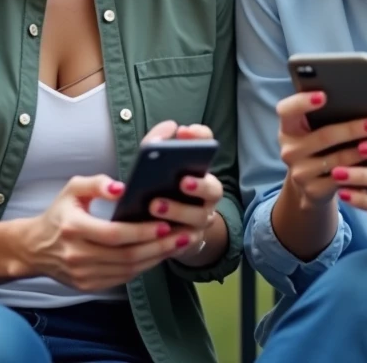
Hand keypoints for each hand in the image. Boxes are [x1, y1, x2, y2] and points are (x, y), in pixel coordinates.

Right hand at [19, 172, 194, 291]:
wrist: (35, 248)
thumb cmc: (60, 213)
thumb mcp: (72, 189)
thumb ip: (96, 183)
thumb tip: (122, 188)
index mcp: (73, 228)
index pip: (113, 234)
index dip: (141, 231)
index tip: (165, 224)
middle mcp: (76, 255)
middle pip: (125, 255)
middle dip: (158, 246)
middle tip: (183, 235)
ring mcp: (82, 274)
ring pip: (127, 270)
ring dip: (156, 258)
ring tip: (178, 245)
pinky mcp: (87, 286)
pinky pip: (122, 278)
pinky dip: (143, 268)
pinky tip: (159, 255)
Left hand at [141, 121, 223, 258]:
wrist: (162, 228)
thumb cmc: (158, 189)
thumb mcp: (153, 165)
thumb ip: (156, 144)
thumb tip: (169, 126)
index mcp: (199, 168)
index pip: (208, 146)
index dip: (200, 138)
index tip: (184, 132)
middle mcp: (207, 193)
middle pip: (214, 188)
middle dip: (200, 185)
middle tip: (182, 181)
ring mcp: (202, 217)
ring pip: (200, 216)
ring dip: (179, 210)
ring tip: (155, 205)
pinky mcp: (192, 240)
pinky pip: (187, 239)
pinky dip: (172, 234)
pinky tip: (156, 230)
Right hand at [276, 90, 366, 206]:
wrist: (310, 185)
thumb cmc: (320, 146)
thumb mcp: (314, 131)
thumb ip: (325, 116)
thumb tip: (358, 100)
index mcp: (288, 128)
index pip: (286, 110)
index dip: (302, 102)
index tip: (323, 95)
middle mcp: (289, 150)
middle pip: (323, 136)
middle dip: (352, 129)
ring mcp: (300, 172)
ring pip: (336, 159)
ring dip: (361, 151)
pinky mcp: (313, 190)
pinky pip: (341, 179)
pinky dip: (359, 171)